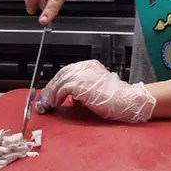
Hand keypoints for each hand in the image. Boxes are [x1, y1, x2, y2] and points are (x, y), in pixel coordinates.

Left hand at [36, 60, 155, 122]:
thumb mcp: (96, 90)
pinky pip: (63, 89)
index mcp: (90, 66)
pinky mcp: (81, 84)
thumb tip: (71, 98)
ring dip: (51, 94)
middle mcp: (86, 67)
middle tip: (45, 100)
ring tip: (48, 104)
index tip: (51, 92)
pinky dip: (57, 97)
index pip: (68, 71)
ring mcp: (83, 74)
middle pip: (61, 74)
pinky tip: (56, 104)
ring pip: (60, 81)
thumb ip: (83, 90)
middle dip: (51, 87)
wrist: (126, 100)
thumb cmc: (115, 98)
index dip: (57, 82)